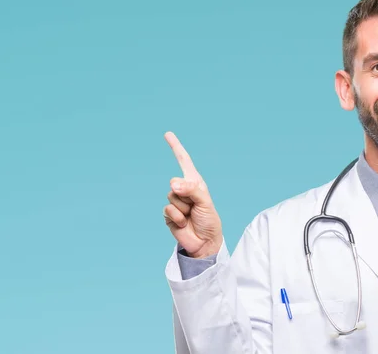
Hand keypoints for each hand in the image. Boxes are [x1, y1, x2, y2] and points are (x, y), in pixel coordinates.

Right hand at [163, 132, 222, 258]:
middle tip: (195, 207)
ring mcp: (175, 202)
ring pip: (171, 196)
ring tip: (191, 215)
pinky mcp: (169, 215)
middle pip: (175, 183)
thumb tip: (172, 183)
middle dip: (186, 195)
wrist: (205, 242)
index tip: (168, 134)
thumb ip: (191, 189)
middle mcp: (184, 190)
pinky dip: (177, 217)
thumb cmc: (209, 221)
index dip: (176, 147)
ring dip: (183, 208)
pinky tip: (184, 223)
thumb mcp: (205, 202)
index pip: (184, 161)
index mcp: (195, 183)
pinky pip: (168, 209)